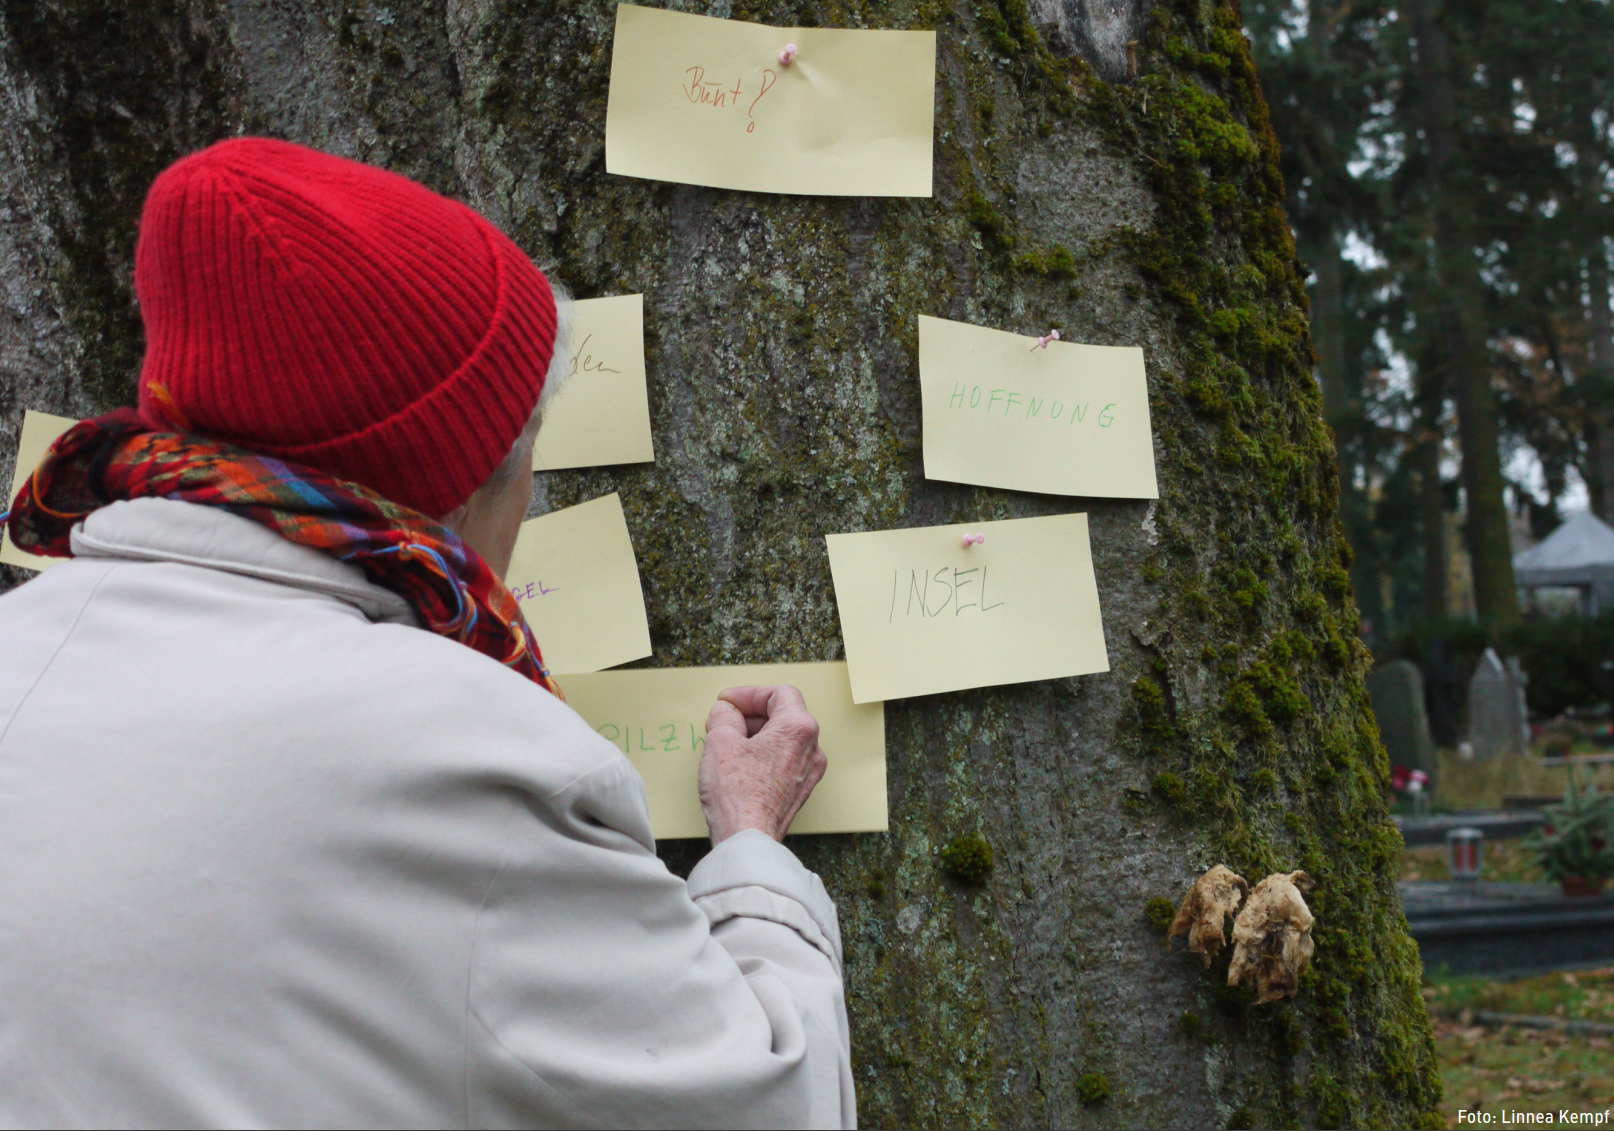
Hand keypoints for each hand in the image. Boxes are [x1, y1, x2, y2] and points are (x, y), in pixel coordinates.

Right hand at [699, 685, 827, 844]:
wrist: (748, 840)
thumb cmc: (737, 793)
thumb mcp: (720, 741)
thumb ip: (724, 716)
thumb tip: (727, 712)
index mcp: (798, 729)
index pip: (779, 694)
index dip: (750, 693)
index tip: (728, 702)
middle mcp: (812, 749)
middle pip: (784, 715)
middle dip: (751, 714)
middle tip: (724, 720)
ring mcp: (809, 773)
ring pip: (784, 739)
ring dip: (757, 734)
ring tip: (728, 743)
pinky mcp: (800, 791)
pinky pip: (784, 760)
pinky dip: (764, 754)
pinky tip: (740, 764)